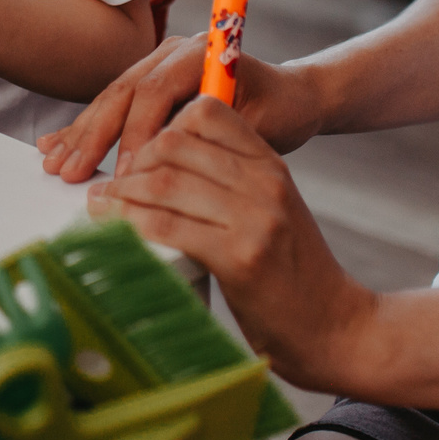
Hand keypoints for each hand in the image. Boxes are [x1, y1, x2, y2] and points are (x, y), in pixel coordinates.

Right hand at [38, 34, 324, 182]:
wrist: (292, 99)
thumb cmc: (280, 114)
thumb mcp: (255, 128)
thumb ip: (211, 137)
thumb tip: (166, 164)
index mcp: (200, 52)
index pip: (155, 90)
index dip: (136, 133)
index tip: (125, 174)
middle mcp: (174, 51)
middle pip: (124, 92)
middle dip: (94, 135)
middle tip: (71, 173)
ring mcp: (158, 65)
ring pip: (112, 99)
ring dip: (82, 134)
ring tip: (55, 164)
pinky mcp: (149, 84)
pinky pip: (113, 106)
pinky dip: (87, 129)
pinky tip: (56, 145)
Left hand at [90, 95, 376, 394]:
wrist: (338, 327)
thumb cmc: (294, 275)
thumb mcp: (271, 211)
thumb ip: (231, 184)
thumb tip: (162, 170)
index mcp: (270, 164)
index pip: (206, 111)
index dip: (162, 126)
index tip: (139, 155)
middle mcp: (264, 182)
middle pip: (175, 144)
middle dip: (132, 161)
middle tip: (110, 184)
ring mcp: (255, 218)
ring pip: (165, 183)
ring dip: (121, 194)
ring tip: (100, 204)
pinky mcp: (241, 258)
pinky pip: (168, 227)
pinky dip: (131, 225)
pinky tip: (115, 230)